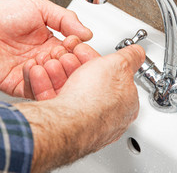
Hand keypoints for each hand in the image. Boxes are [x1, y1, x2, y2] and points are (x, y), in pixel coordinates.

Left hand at [0, 0, 92, 98]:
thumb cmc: (3, 15)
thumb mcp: (40, 8)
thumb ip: (65, 18)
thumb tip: (88, 33)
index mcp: (53, 45)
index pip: (76, 55)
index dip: (79, 52)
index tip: (74, 43)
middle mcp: (45, 61)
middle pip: (69, 72)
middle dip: (69, 64)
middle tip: (63, 54)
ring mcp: (33, 75)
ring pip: (55, 85)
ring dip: (56, 74)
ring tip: (49, 60)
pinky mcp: (18, 86)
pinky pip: (35, 92)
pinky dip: (37, 81)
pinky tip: (33, 66)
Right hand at [15, 44, 145, 171]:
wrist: (66, 122)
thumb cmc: (94, 99)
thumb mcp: (119, 65)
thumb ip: (131, 57)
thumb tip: (138, 53)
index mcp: (124, 103)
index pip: (110, 75)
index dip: (93, 58)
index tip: (81, 50)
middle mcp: (105, 116)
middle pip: (86, 82)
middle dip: (71, 64)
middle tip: (63, 56)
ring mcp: (83, 122)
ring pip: (66, 90)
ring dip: (55, 72)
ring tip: (50, 62)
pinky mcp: (62, 127)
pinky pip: (51, 101)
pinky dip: (43, 85)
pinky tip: (39, 74)